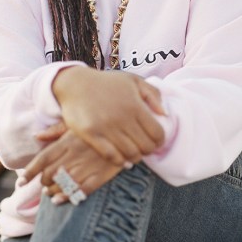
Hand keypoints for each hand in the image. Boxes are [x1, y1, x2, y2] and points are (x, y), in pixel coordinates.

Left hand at [22, 129, 123, 203]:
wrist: (127, 130)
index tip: (21, 182)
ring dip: (53, 191)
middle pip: (51, 174)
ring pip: (64, 184)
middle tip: (43, 186)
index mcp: (67, 141)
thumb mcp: (76, 123)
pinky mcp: (101, 175)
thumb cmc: (98, 125)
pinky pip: (82, 190)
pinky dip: (69, 197)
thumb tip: (37, 136)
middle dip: (43, 183)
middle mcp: (75, 155)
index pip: (42, 159)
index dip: (29, 172)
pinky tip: (61, 199)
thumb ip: (55, 131)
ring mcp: (88, 166)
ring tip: (50, 193)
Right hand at [51, 67, 165, 166]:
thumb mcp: (133, 80)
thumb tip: (165, 114)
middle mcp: (122, 118)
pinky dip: (119, 161)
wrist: (75, 84)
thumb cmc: (107, 82)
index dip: (160, 141)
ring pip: (130, 154)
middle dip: (148, 150)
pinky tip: (121, 159)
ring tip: (133, 153)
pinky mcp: (91, 135)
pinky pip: (111, 156)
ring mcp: (106, 128)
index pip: (157, 133)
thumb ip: (153, 94)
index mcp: (135, 105)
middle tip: (144, 148)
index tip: (156, 141)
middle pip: (145, 147)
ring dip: (135, 157)